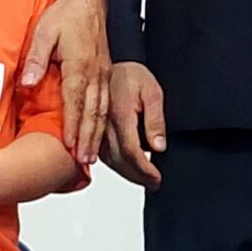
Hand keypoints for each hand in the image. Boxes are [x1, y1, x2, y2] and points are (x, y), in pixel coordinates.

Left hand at [22, 0, 109, 170]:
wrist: (86, 1)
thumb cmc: (66, 15)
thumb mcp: (44, 32)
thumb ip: (36, 59)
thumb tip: (28, 82)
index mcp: (80, 64)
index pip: (76, 101)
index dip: (73, 125)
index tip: (70, 144)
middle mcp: (95, 73)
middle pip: (93, 112)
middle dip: (88, 139)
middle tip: (83, 160)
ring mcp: (103, 74)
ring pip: (102, 111)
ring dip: (97, 135)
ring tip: (91, 156)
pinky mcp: (105, 74)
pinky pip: (106, 104)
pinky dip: (103, 124)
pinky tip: (98, 136)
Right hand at [101, 60, 167, 186]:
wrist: (112, 67)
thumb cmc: (132, 77)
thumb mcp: (152, 93)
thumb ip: (155, 120)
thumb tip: (158, 146)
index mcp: (120, 115)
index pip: (131, 151)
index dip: (145, 169)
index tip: (157, 178)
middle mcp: (104, 125)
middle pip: (120, 161)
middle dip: (139, 177)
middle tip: (155, 183)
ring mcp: (96, 130)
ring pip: (111, 162)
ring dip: (129, 174)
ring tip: (146, 180)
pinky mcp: (93, 132)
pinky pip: (104, 156)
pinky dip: (118, 166)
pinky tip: (130, 169)